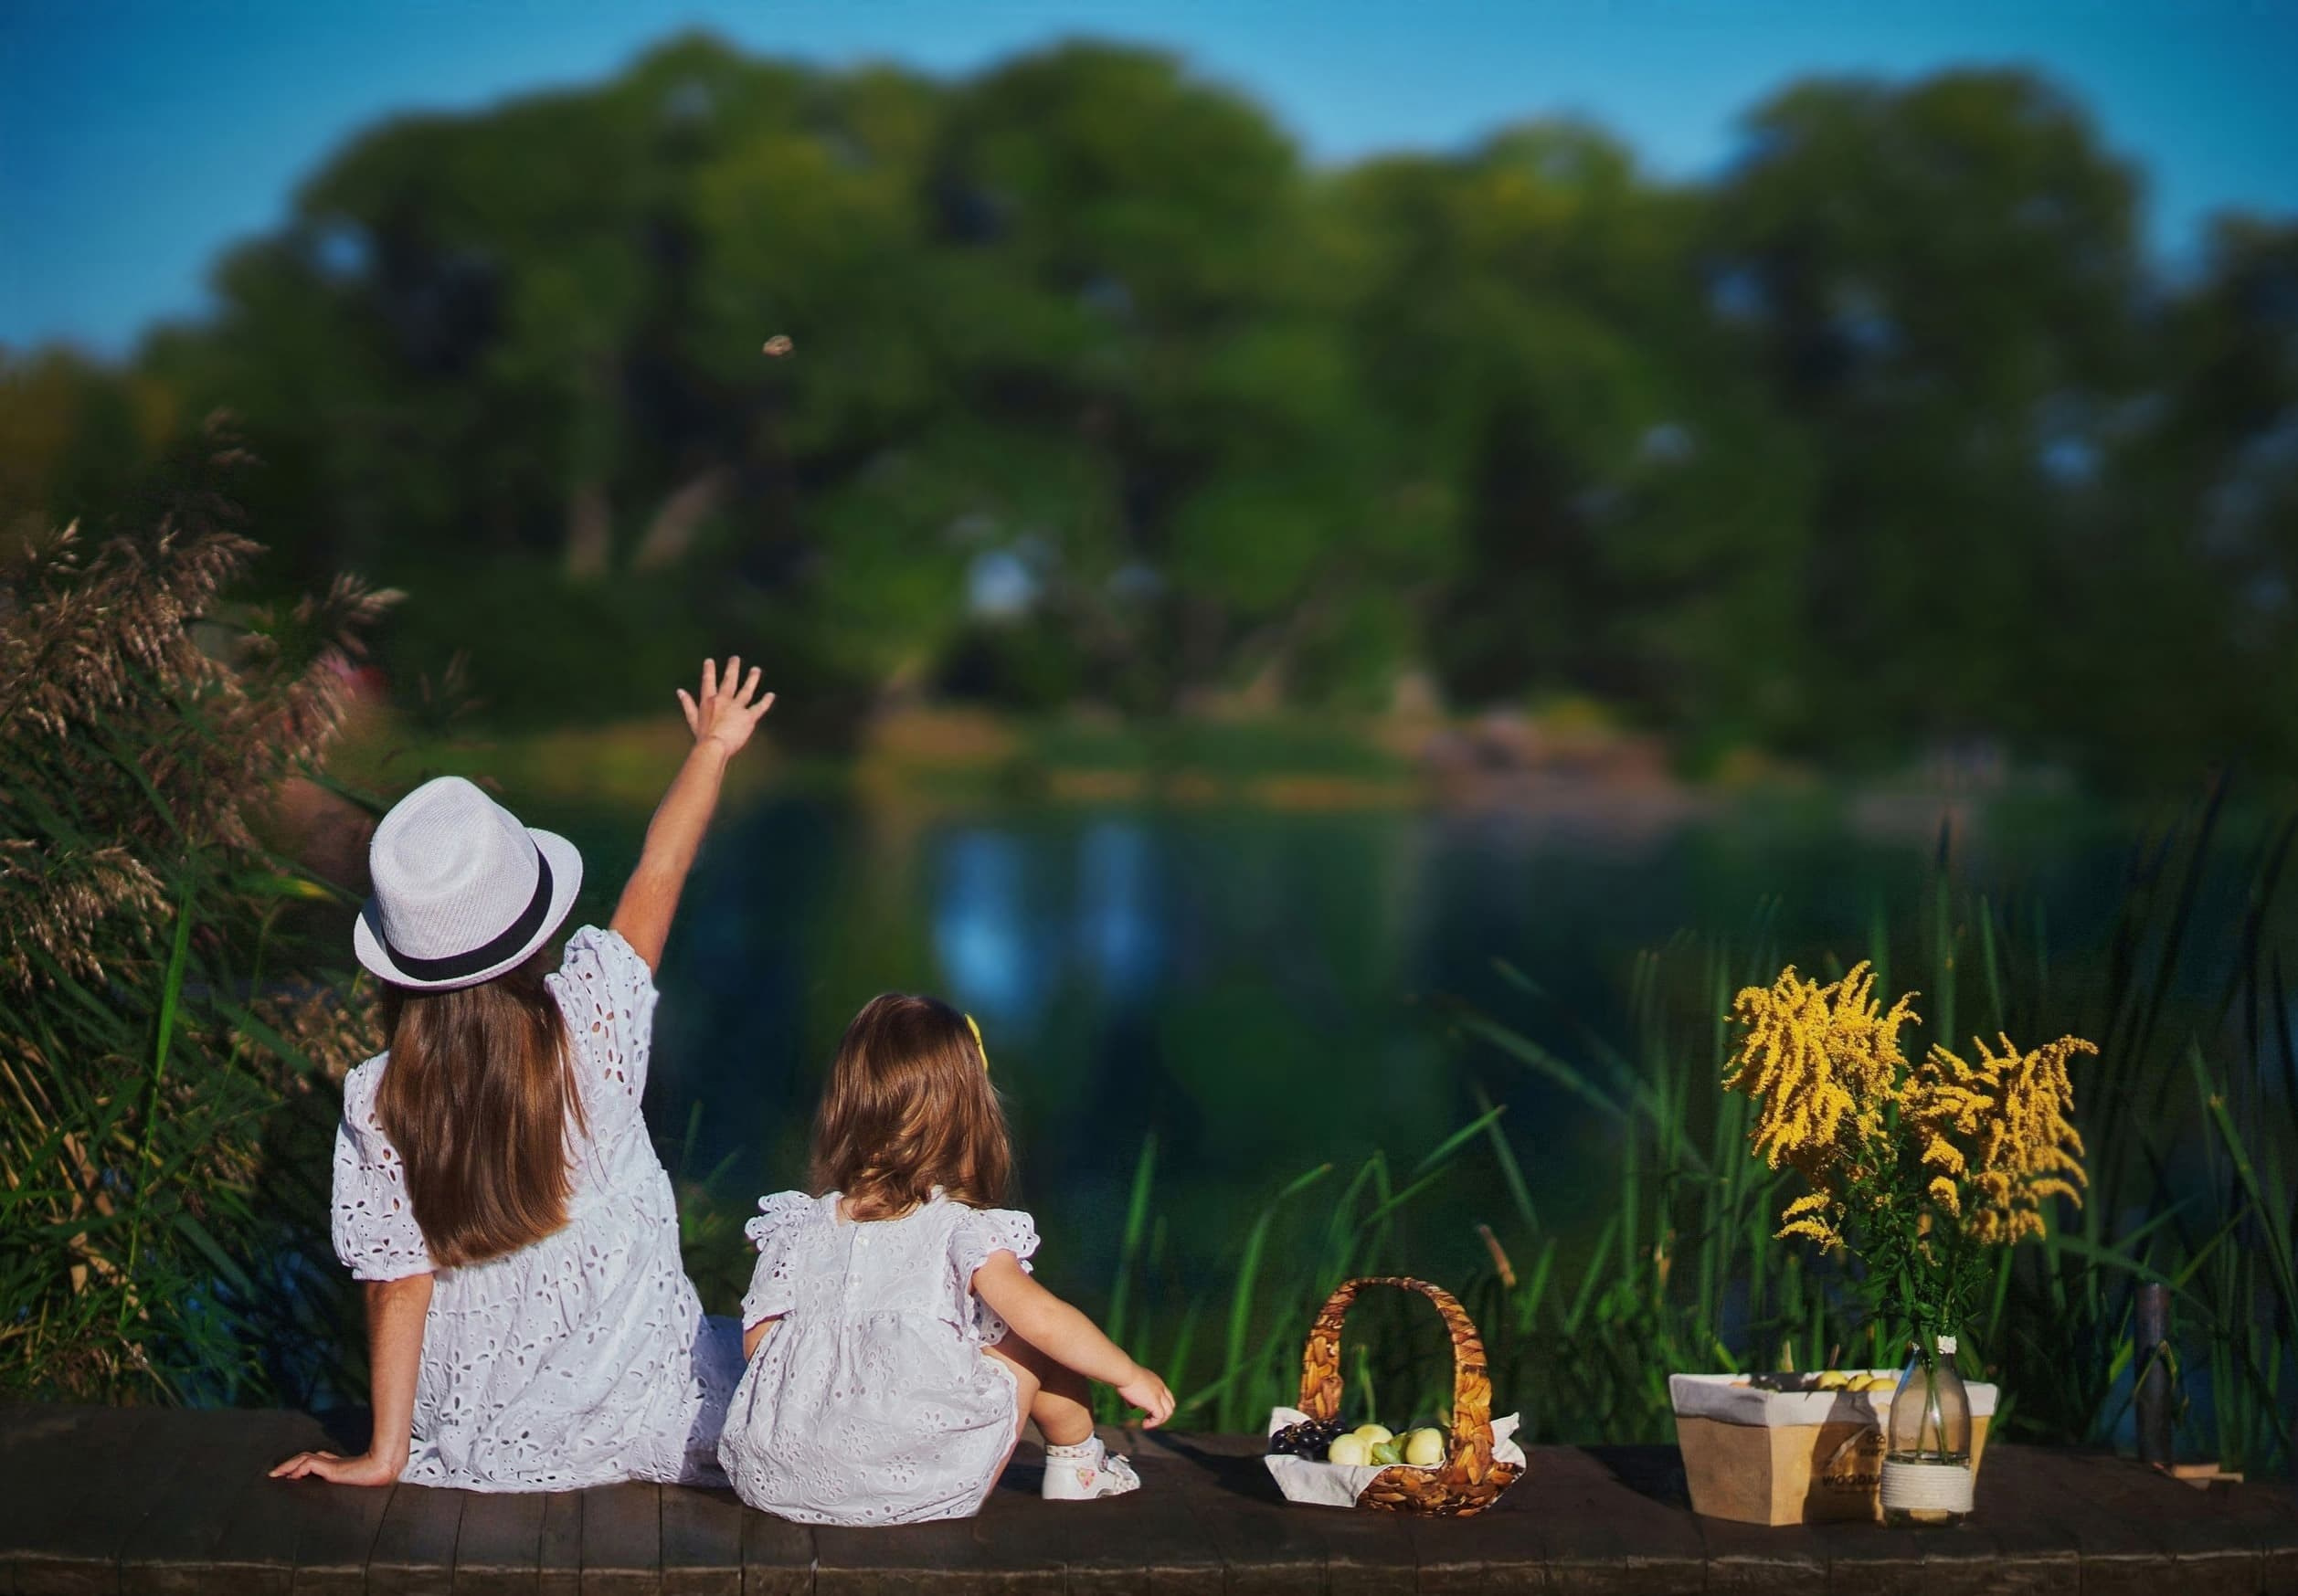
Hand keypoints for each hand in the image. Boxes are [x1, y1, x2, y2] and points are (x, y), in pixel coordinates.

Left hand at [268, 1448, 402, 1485]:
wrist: (384, 1470)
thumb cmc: (373, 1480)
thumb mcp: (353, 1481)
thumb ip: (342, 1478)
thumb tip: (331, 1484)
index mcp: (335, 1467)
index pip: (312, 1461)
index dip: (296, 1465)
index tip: (285, 1475)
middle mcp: (331, 1463)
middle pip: (304, 1458)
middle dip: (287, 1466)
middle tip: (272, 1474)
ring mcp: (330, 1465)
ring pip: (303, 1460)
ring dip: (287, 1467)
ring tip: (275, 1474)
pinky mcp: (330, 1468)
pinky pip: (309, 1464)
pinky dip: (298, 1468)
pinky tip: (291, 1476)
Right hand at [677, 655, 774, 755]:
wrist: (714, 747)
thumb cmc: (702, 737)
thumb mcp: (693, 720)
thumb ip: (687, 704)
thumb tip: (679, 691)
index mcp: (709, 701)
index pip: (708, 682)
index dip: (709, 670)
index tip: (709, 660)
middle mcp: (723, 700)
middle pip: (729, 681)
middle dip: (732, 668)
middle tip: (735, 658)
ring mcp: (737, 708)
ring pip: (746, 690)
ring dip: (752, 678)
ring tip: (756, 670)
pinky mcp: (748, 717)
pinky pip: (759, 707)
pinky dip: (766, 701)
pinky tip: (771, 695)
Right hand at [1117, 1365, 1175, 1428]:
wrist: (1124, 1373)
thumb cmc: (1123, 1377)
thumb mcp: (1130, 1386)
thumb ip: (1134, 1396)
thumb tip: (1132, 1407)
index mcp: (1156, 1381)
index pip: (1166, 1396)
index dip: (1160, 1406)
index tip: (1148, 1411)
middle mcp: (1160, 1387)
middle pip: (1171, 1405)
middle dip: (1162, 1415)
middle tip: (1148, 1419)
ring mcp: (1159, 1394)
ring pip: (1169, 1412)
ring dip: (1158, 1421)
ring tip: (1145, 1424)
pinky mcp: (1154, 1402)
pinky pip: (1160, 1416)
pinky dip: (1153, 1423)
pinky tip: (1144, 1424)